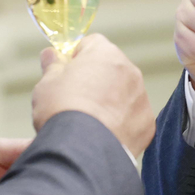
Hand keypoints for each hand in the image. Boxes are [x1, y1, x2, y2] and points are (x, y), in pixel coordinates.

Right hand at [31, 33, 154, 159]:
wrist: (83, 150)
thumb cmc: (63, 111)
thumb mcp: (47, 84)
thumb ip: (52, 65)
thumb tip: (51, 54)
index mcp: (104, 54)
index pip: (91, 43)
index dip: (76, 57)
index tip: (64, 73)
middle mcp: (129, 71)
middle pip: (110, 69)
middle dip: (95, 80)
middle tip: (74, 100)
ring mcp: (141, 97)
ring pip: (124, 93)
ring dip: (110, 102)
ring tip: (88, 122)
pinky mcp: (147, 124)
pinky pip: (132, 118)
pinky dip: (121, 124)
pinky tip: (103, 135)